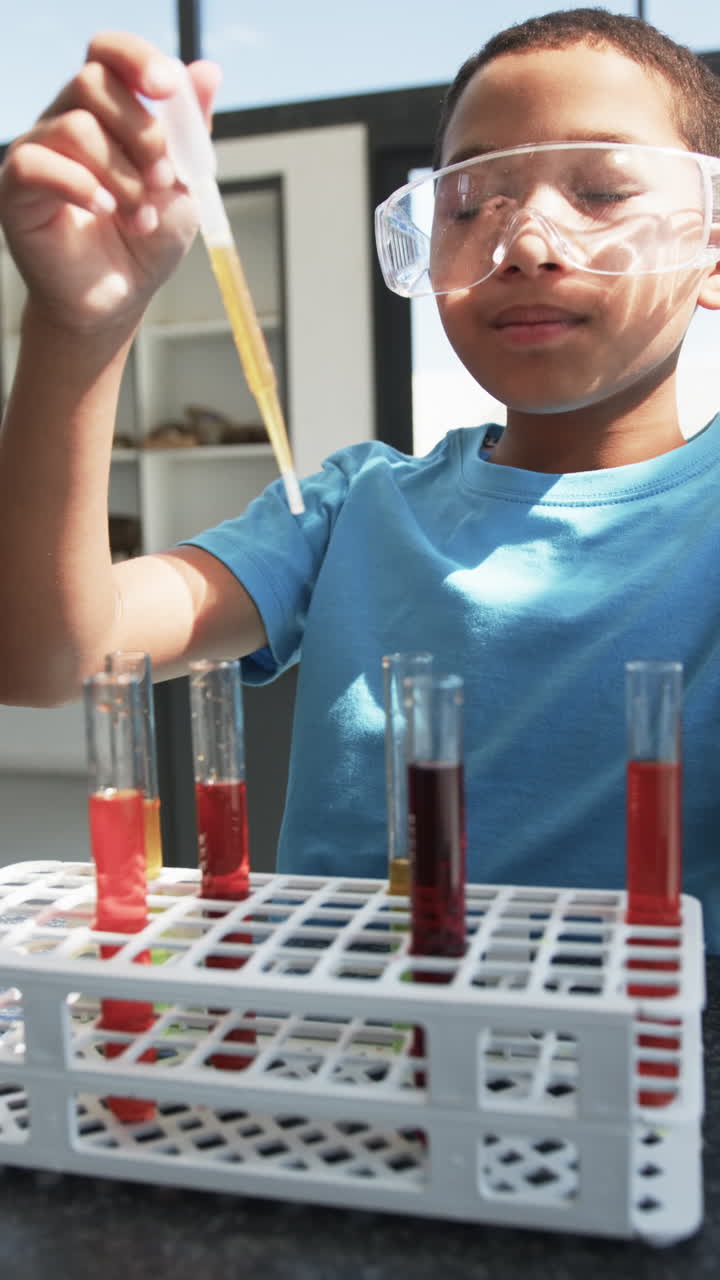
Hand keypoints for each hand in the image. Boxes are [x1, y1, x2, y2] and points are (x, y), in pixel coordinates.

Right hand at [0, 32, 220, 335]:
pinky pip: (39, 164)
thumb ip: (190, 133)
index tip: (167, 88)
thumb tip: (207, 70)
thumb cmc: (146, 241)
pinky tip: (107, 212)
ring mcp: (39, 151)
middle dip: (141, 130)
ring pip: (75, 126)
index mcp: (107, 111)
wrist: (118, 298)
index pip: (108, 53)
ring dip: (122, 174)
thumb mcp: (184, 187)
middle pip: (92, 80)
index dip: (137, 59)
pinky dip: (82, 187)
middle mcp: (66, 120)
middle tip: (165, 178)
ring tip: (141, 217)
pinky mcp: (17, 187)